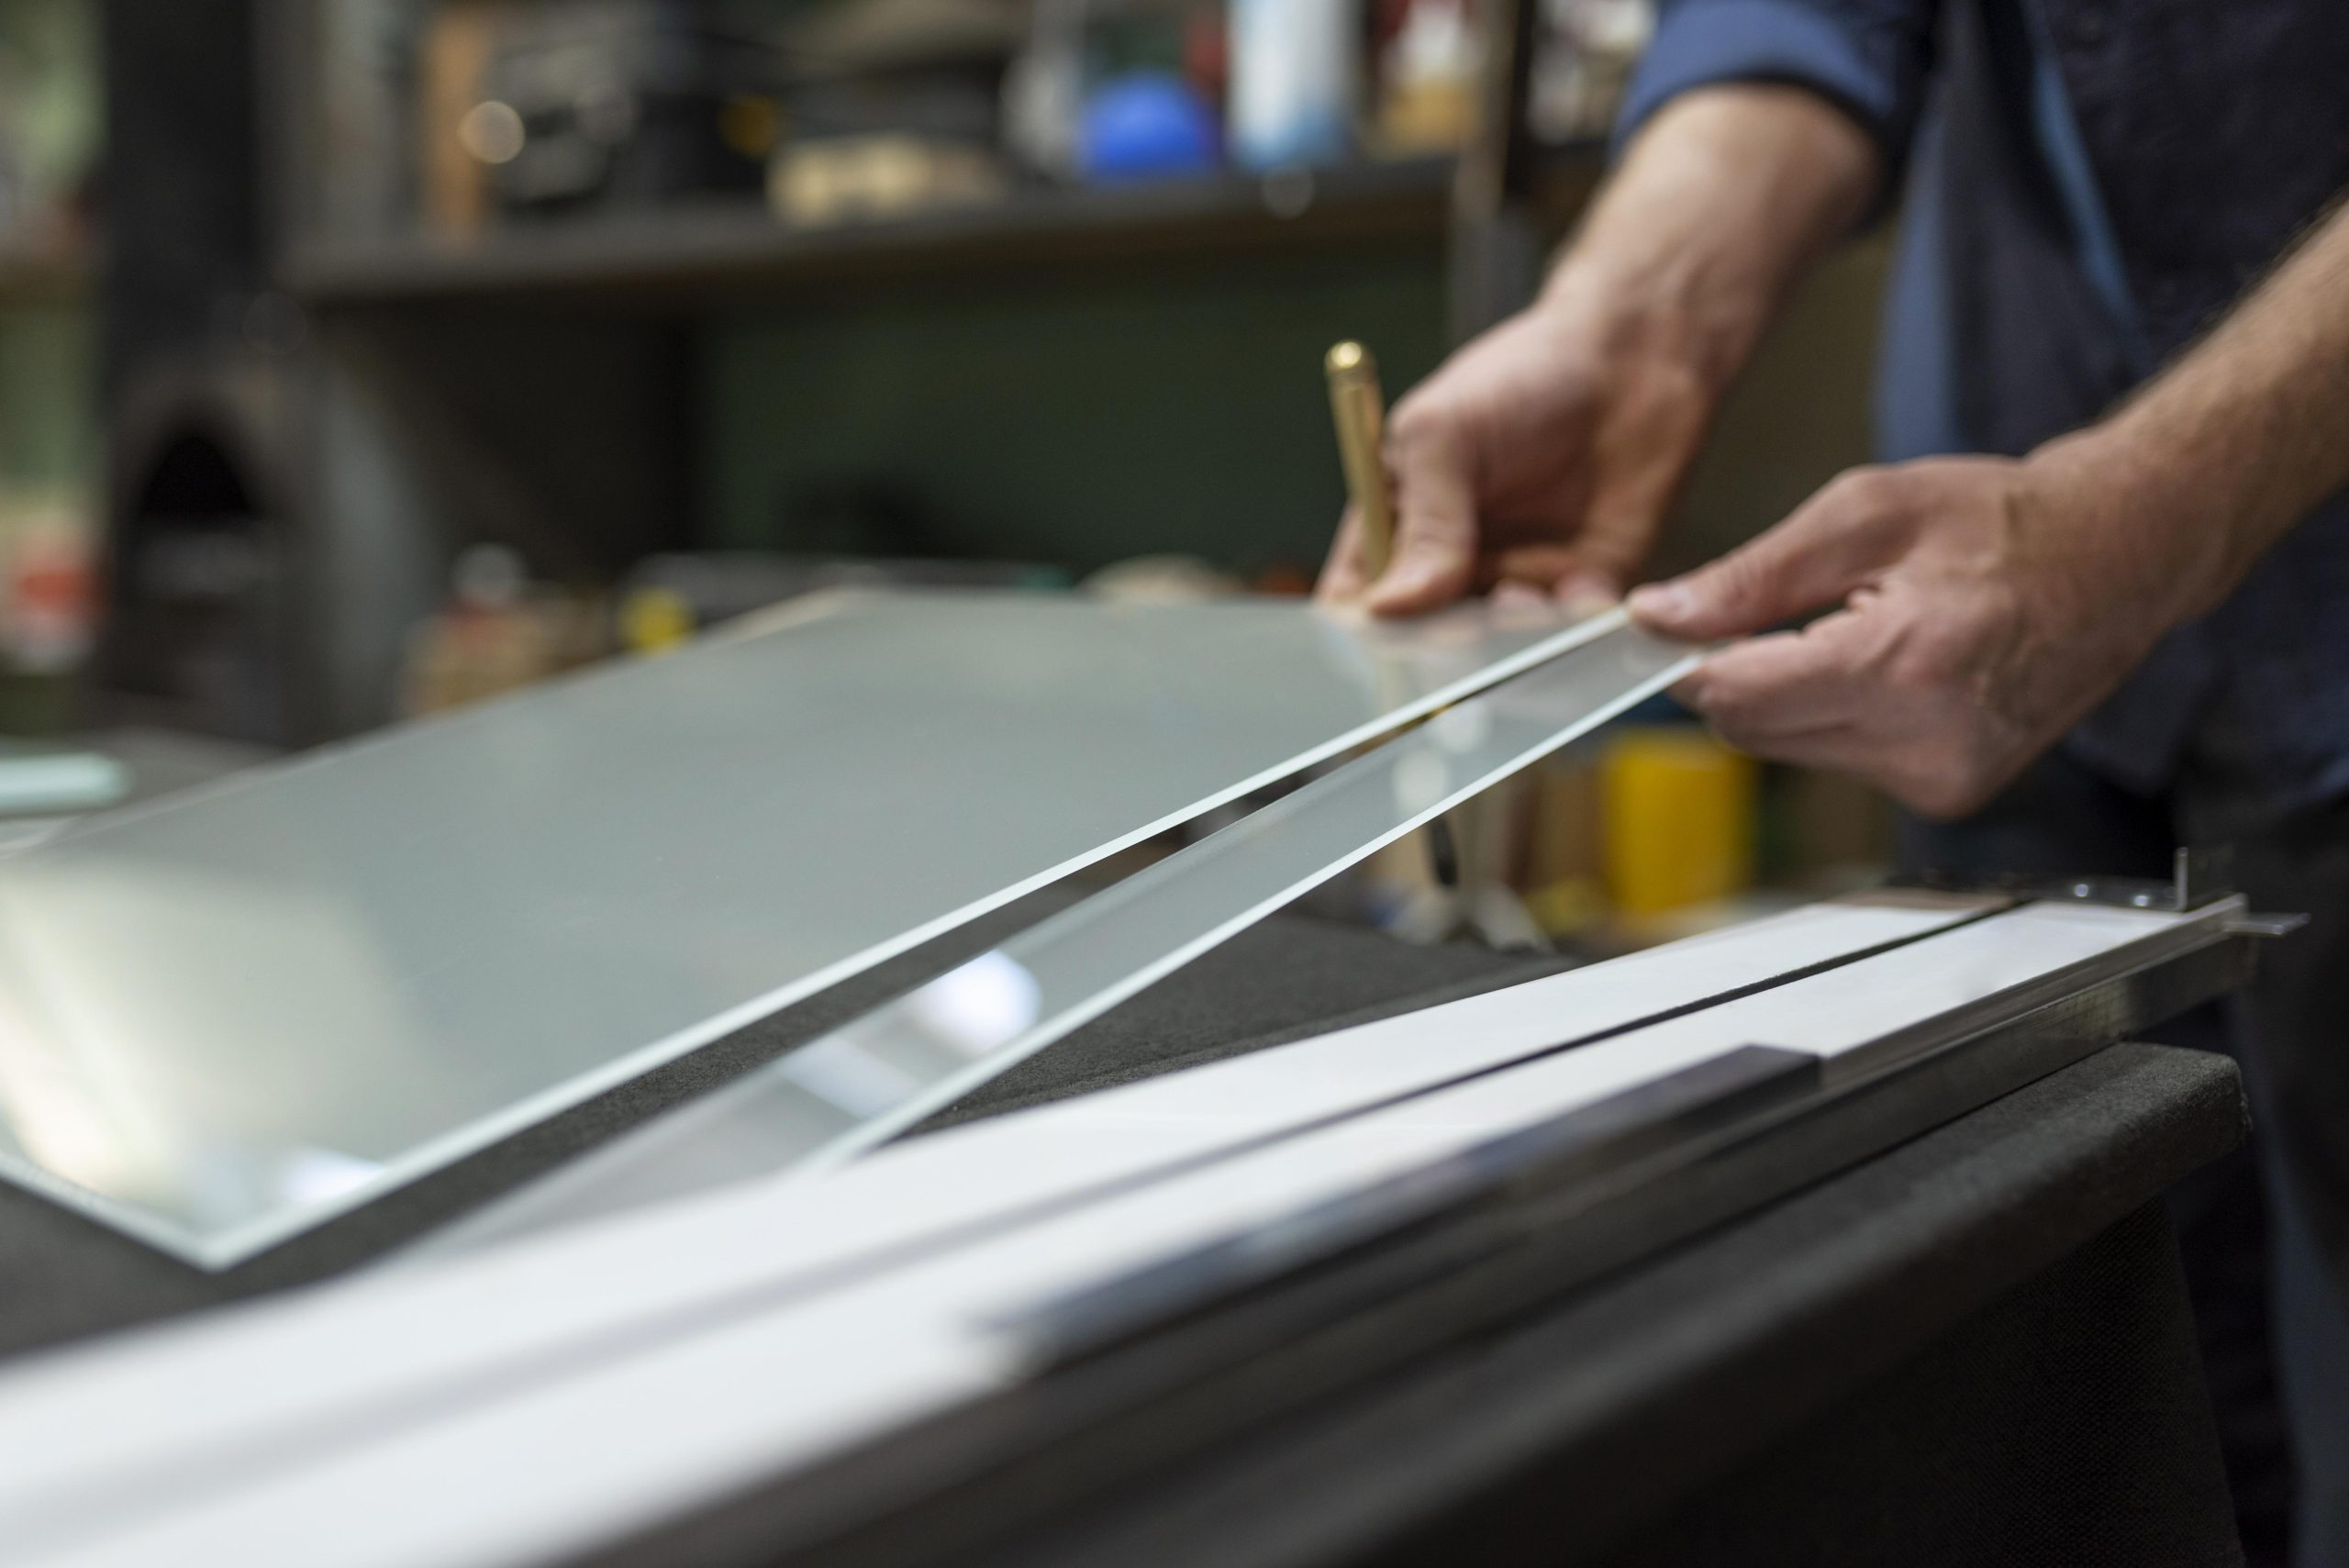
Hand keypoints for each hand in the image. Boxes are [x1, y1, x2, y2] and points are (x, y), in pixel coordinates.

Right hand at [1315, 289, 1718, 615]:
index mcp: (1397, 525)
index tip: (1378, 650)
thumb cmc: (1522, 374)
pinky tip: (1579, 595)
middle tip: (1457, 637)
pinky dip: (1572, 632)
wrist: (1633, 356)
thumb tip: (1394, 604)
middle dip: (1438, 651)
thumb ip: (1424, 519)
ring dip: (1507, 643)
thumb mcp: (1445, 433)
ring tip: (1523, 599)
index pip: (1358, 601)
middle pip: (1425, 641)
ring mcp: (1516, 579)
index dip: (1360, 636)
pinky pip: (1570, 637)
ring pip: (1499, 648)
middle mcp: (1452, 564)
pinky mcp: (1583, 586)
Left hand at [1628, 442, 2191, 818]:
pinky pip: (1840, 760)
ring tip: (1853, 630)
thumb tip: (1661, 615)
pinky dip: (1836, 717)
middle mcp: (1927, 740)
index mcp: (1907, 663)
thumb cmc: (2003, 521)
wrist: (2120, 556)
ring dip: (1791, 696)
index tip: (1664, 633)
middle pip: (1756, 730)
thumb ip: (1753, 574)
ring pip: (1791, 750)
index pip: (1741, 696)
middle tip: (1765, 614)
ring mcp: (1943, 778)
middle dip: (1740, 674)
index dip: (1688, 662)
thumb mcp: (1866, 513)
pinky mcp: (1950, 794)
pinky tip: (1887, 667)